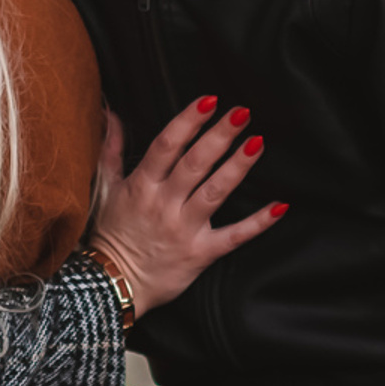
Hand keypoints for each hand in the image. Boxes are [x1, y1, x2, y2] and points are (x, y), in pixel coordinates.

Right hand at [91, 98, 286, 317]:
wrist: (112, 284)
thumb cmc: (110, 233)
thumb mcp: (105, 188)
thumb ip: (110, 149)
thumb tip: (110, 113)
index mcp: (141, 186)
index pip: (166, 146)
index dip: (188, 121)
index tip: (208, 100)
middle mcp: (164, 205)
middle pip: (195, 164)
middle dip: (219, 135)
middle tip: (241, 112)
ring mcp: (184, 229)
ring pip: (214, 192)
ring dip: (237, 166)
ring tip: (257, 142)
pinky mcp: (201, 253)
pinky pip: (233, 236)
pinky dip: (258, 223)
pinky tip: (279, 206)